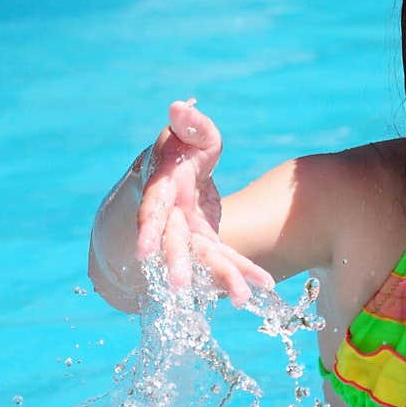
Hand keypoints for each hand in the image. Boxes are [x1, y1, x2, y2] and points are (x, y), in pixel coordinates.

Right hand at [136, 99, 274, 305]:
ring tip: (243, 299)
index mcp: (163, 188)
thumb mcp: (193, 134)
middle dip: (177, 265)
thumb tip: (179, 107)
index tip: (142, 252)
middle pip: (173, 243)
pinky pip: (226, 260)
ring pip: (203, 260)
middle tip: (179, 288)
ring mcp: (188, 235)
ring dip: (222, 278)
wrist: (184, 172)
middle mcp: (172, 218)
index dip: (146, 229)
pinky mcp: (207, 244)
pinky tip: (264, 285)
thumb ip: (191, 125)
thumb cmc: (185, 149)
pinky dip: (244, 271)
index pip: (152, 209)